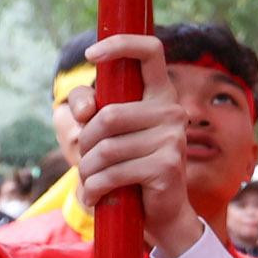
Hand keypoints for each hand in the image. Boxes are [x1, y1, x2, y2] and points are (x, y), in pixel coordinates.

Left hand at [72, 33, 199, 257]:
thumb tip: (85, 110)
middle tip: (84, 161)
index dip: (121, 45)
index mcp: (161, 94)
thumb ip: (91, 109)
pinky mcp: (166, 165)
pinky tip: (95, 196)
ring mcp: (173, 137)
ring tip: (89, 182)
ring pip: (106, 148)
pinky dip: (94, 188)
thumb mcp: (108, 134)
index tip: (91, 55)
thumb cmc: (130, 167)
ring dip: (87, 170)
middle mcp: (172, 110)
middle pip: (108, 115)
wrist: (162, 213)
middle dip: (85, 142)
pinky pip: (112, 172)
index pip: (150, 51)